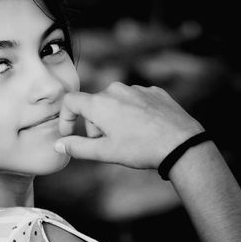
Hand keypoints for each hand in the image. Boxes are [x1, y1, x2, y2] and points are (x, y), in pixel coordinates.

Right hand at [54, 82, 203, 168]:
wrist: (181, 144)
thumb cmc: (141, 149)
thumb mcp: (105, 152)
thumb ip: (78, 148)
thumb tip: (59, 144)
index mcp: (100, 103)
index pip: (70, 102)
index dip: (65, 118)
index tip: (70, 133)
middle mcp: (116, 89)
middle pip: (93, 105)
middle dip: (95, 125)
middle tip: (109, 144)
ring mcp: (137, 88)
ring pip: (114, 102)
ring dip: (113, 118)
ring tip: (129, 137)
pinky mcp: (153, 91)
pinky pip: (134, 99)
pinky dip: (132, 112)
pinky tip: (144, 128)